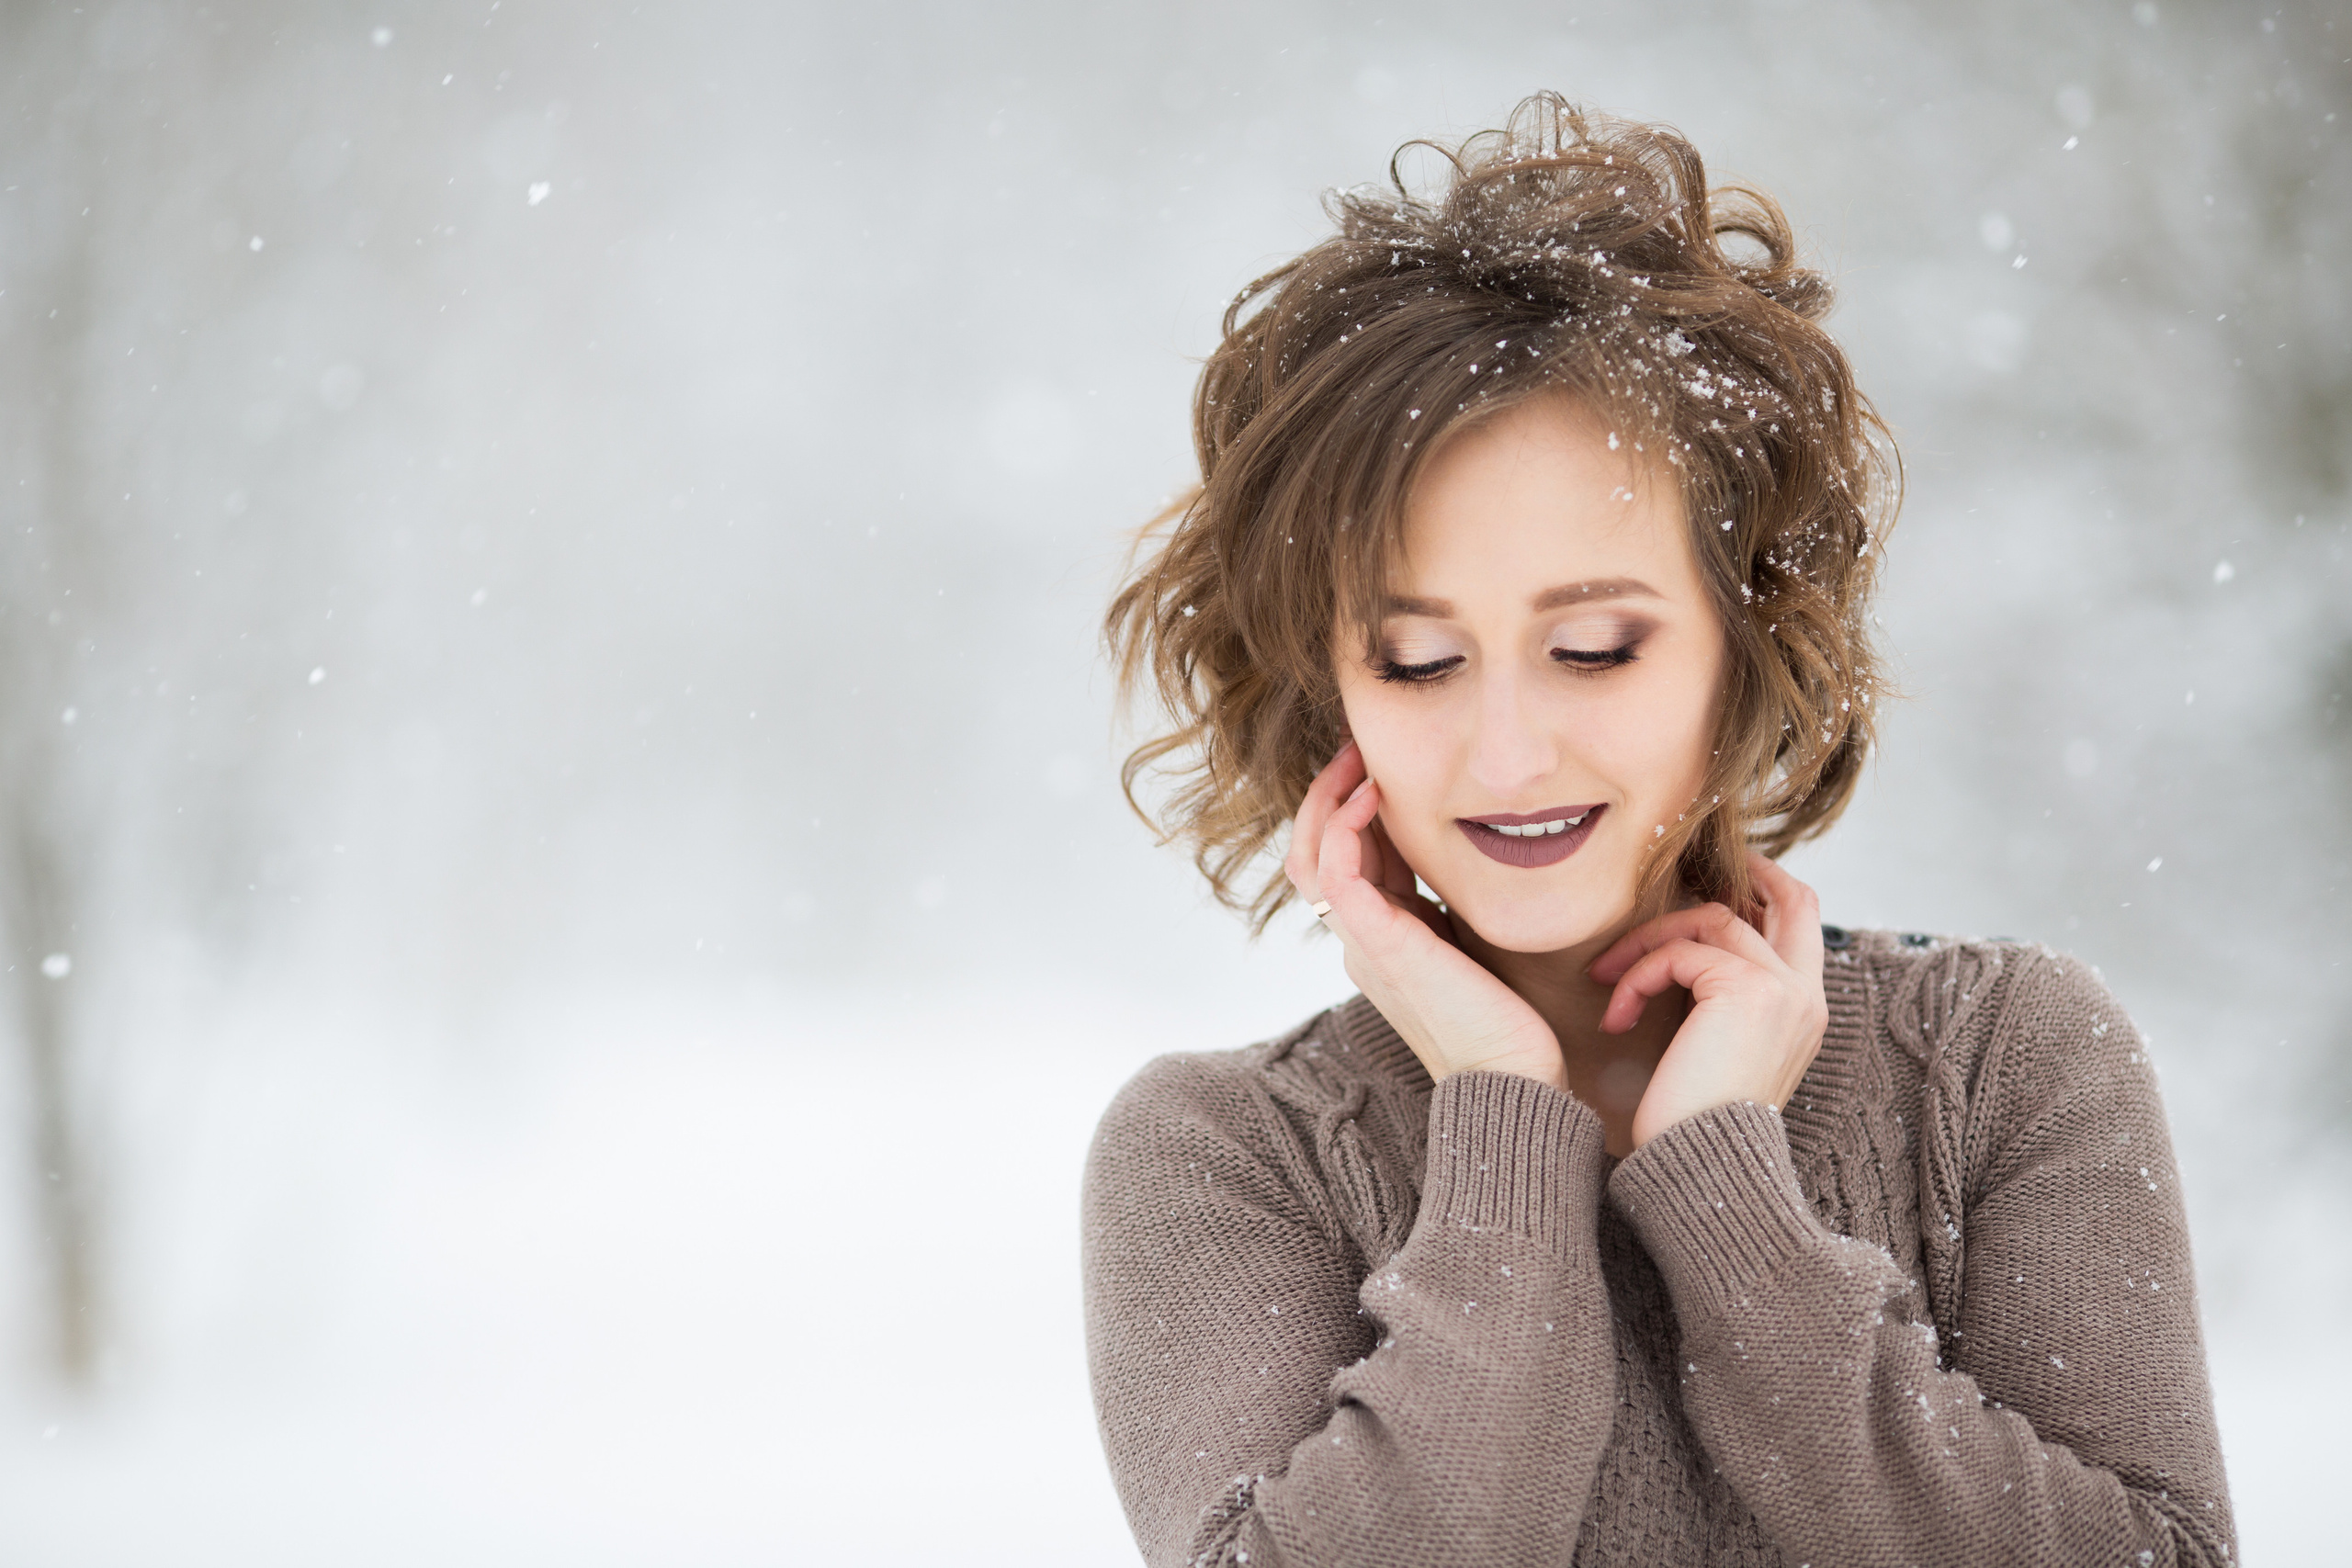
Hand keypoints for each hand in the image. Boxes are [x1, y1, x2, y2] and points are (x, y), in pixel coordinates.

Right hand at [1284, 741, 1566, 1090]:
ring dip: (1328, 799)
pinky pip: (1334, 872)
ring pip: (1310, 857)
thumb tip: (1461, 855)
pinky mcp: (1377, 945)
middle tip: (1357, 748)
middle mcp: (1359, 942)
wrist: (1515, 1081)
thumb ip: (1450, 905)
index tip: (1377, 766)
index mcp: (1379, 941)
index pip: (1341, 861)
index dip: (1352, 809)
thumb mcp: (1472, 943)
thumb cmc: (1508, 1021)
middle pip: (1312, 853)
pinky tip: (1375, 793)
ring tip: (1358, 758)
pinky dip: (1343, 825)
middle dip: (1330, 793)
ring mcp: (1362, 945)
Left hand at [1586, 853, 1828, 1148]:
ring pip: (1713, 919)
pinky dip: (1638, 976)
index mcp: (1804, 1012)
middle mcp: (1807, 996)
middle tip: (1687, 864)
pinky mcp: (1748, 990)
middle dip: (1744, 870)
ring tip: (1609, 980)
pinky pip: (1680, 952)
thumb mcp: (1714, 1051)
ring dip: (1649, 942)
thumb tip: (1684, 957)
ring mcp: (1784, 990)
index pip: (1805, 924)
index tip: (1717, 878)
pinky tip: (1617, 1017)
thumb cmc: (1690, 1125)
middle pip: (1792, 897)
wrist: (1696, 1170)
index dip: (1767, 888)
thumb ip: (1718, 1002)